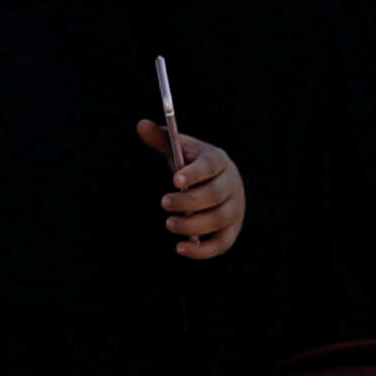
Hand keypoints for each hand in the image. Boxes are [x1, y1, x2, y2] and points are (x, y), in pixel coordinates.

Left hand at [135, 128, 243, 258]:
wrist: (222, 183)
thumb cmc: (195, 165)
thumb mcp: (182, 149)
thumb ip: (161, 138)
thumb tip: (141, 124)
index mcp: (218, 160)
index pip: (210, 166)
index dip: (194, 173)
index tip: (175, 180)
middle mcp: (231, 184)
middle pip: (214, 195)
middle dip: (188, 202)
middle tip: (164, 203)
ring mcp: (234, 208)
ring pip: (218, 220)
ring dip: (192, 225)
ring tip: (169, 224)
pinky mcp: (232, 230)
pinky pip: (221, 244)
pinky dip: (202, 251)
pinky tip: (181, 248)